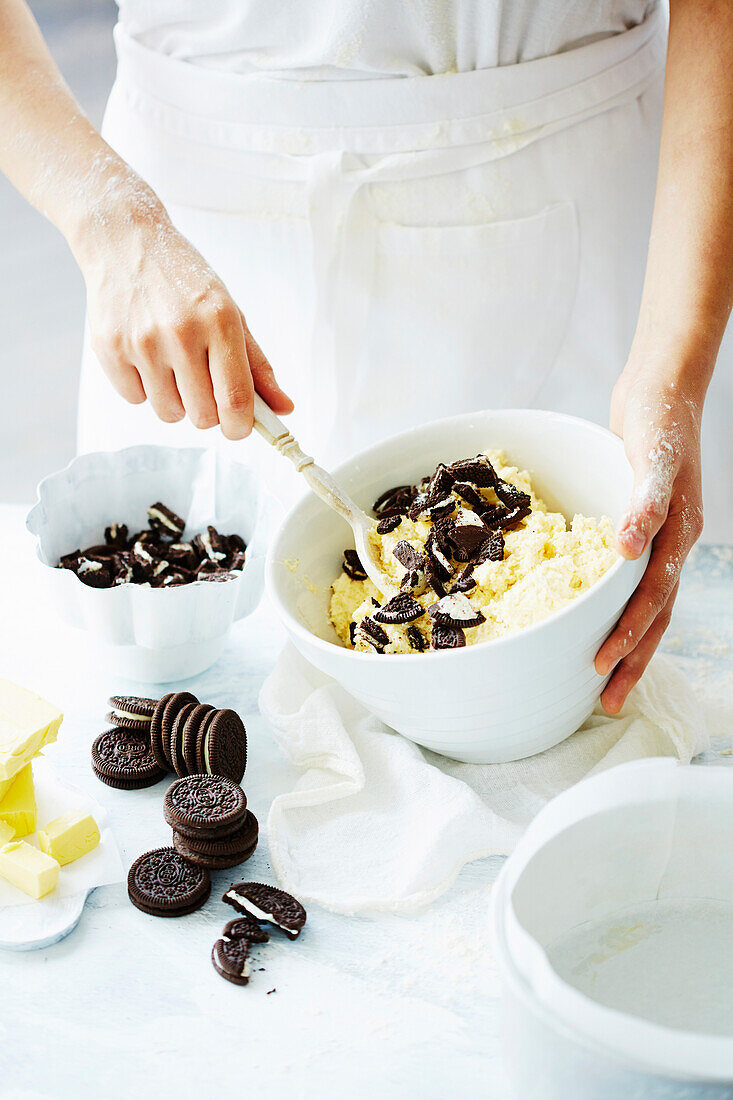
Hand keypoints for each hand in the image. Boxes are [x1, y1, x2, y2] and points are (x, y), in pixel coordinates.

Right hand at [82, 195, 292, 437]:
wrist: (126, 241)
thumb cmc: (184, 280)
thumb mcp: (230, 313)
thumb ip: (257, 366)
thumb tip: (284, 409)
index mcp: (219, 321)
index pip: (235, 399)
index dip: (241, 426)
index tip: (239, 427)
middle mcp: (181, 332)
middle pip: (202, 416)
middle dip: (207, 410)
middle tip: (202, 381)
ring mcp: (142, 342)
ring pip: (168, 413)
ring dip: (175, 400)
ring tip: (172, 363)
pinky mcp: (109, 348)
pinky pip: (135, 400)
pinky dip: (144, 388)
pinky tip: (146, 356)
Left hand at [594, 366, 703, 711]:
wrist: (661, 391)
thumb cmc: (659, 421)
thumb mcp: (654, 457)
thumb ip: (645, 502)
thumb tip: (630, 549)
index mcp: (677, 536)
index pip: (652, 601)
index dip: (629, 635)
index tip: (602, 666)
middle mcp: (670, 545)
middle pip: (652, 616)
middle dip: (630, 660)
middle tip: (604, 701)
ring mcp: (658, 539)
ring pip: (644, 604)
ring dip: (626, 641)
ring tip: (602, 677)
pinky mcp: (639, 528)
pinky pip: (630, 579)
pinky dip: (615, 605)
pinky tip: (595, 620)